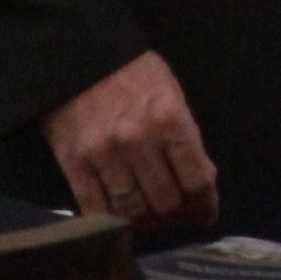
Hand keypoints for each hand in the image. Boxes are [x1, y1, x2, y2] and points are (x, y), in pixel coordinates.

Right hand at [42, 51, 219, 230]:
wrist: (79, 56)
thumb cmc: (133, 74)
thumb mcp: (172, 94)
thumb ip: (185, 137)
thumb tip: (200, 181)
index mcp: (171, 119)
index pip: (197, 179)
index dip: (205, 204)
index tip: (206, 213)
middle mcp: (139, 140)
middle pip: (166, 201)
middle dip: (177, 216)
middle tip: (178, 217)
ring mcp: (104, 155)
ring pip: (132, 211)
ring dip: (146, 222)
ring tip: (152, 220)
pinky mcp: (74, 164)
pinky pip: (95, 209)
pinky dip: (112, 222)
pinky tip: (122, 220)